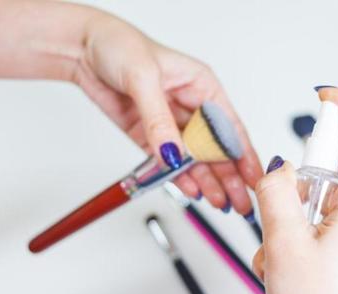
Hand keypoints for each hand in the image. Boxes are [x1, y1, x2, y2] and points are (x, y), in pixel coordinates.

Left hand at [0, 1, 261, 214]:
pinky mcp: (151, 135)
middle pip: (216, 148)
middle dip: (231, 176)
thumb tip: (173, 153)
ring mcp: (170, 123)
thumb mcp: (143, 77)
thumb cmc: (119, 46)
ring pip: (196, 159)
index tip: (254, 177)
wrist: (82, 49)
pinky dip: (180, 177)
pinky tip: (193, 190)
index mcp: (202, 86)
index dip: (244, 155)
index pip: (229, 127)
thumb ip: (159, 119)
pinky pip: (169, 162)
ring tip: (220, 203)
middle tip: (241, 202)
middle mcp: (190, 106)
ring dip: (209, 181)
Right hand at [252, 88, 337, 293]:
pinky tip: (283, 269)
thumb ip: (276, 194)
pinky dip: (288, 241)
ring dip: (285, 221)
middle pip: (331, 170)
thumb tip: (276, 169)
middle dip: (295, 184)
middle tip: (281, 214)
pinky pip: (311, 229)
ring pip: (313, 203)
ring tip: (280, 256)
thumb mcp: (285, 245)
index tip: (324, 96)